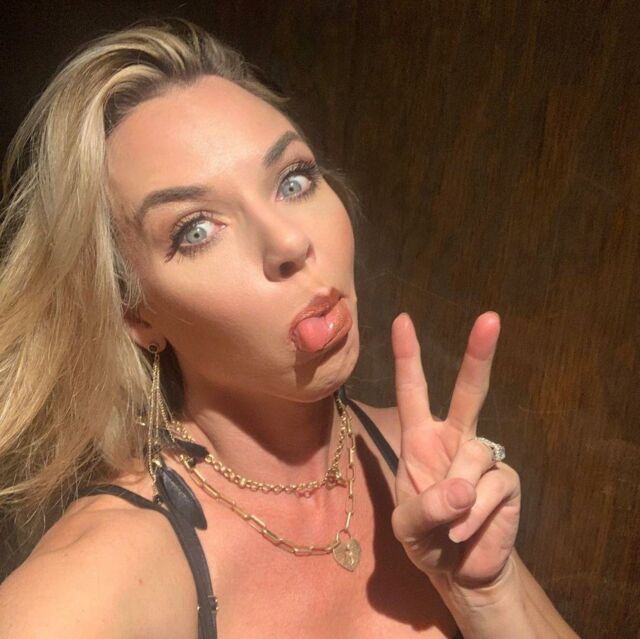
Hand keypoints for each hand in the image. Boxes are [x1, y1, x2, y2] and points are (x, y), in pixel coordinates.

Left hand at [390, 312, 520, 589]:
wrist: (460, 571)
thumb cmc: (426, 539)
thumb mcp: (408, 526)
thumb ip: (426, 506)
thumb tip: (464, 488)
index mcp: (419, 439)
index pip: (413, 390)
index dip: (407, 356)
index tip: (402, 320)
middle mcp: (453, 439)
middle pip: (469, 391)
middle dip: (479, 355)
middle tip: (489, 318)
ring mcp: (484, 458)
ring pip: (475, 453)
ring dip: (460, 493)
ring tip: (450, 525)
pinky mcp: (507, 481)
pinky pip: (493, 487)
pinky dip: (476, 514)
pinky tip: (467, 531)